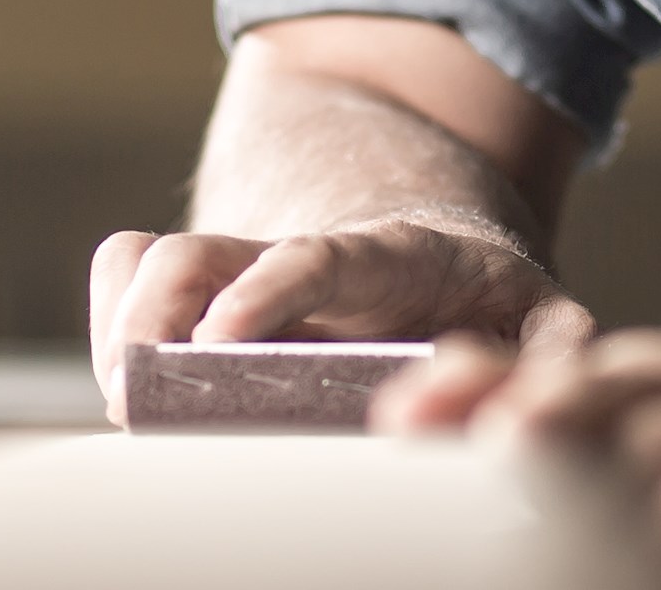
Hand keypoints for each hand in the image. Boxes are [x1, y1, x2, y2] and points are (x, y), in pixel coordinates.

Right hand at [87, 218, 591, 426]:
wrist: (440, 255)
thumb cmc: (486, 301)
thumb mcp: (536, 315)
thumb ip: (550, 345)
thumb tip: (546, 383)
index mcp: (386, 258)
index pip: (320, 256)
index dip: (272, 288)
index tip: (222, 338)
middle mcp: (298, 255)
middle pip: (200, 256)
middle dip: (156, 315)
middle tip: (137, 396)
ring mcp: (243, 270)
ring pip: (154, 265)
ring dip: (120, 329)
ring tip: (124, 405)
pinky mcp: (206, 292)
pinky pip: (132, 273)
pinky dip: (110, 317)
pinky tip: (122, 384)